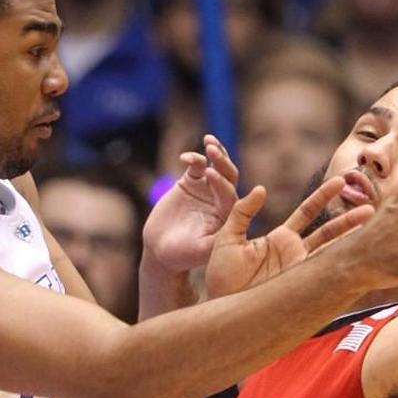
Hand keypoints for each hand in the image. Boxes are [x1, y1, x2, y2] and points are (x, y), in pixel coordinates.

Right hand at [142, 135, 237, 272]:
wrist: (161, 250)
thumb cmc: (183, 255)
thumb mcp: (202, 251)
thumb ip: (218, 239)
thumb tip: (235, 227)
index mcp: (229, 216)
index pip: (230, 195)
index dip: (222, 184)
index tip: (212, 175)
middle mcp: (222, 200)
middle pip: (229, 176)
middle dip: (223, 163)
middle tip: (213, 151)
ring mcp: (207, 189)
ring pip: (215, 166)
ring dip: (215, 153)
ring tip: (209, 142)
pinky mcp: (191, 182)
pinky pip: (196, 165)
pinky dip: (193, 158)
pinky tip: (185, 157)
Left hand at [206, 180, 374, 296]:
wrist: (219, 305)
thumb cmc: (221, 276)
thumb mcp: (227, 237)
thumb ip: (242, 211)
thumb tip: (262, 188)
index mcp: (279, 238)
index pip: (307, 212)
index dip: (324, 196)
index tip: (340, 181)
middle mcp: (294, 252)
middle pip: (328, 230)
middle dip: (349, 218)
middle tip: (371, 206)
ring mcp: (299, 269)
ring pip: (332, 250)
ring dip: (352, 238)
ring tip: (373, 224)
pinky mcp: (299, 284)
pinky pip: (324, 271)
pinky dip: (341, 262)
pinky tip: (358, 253)